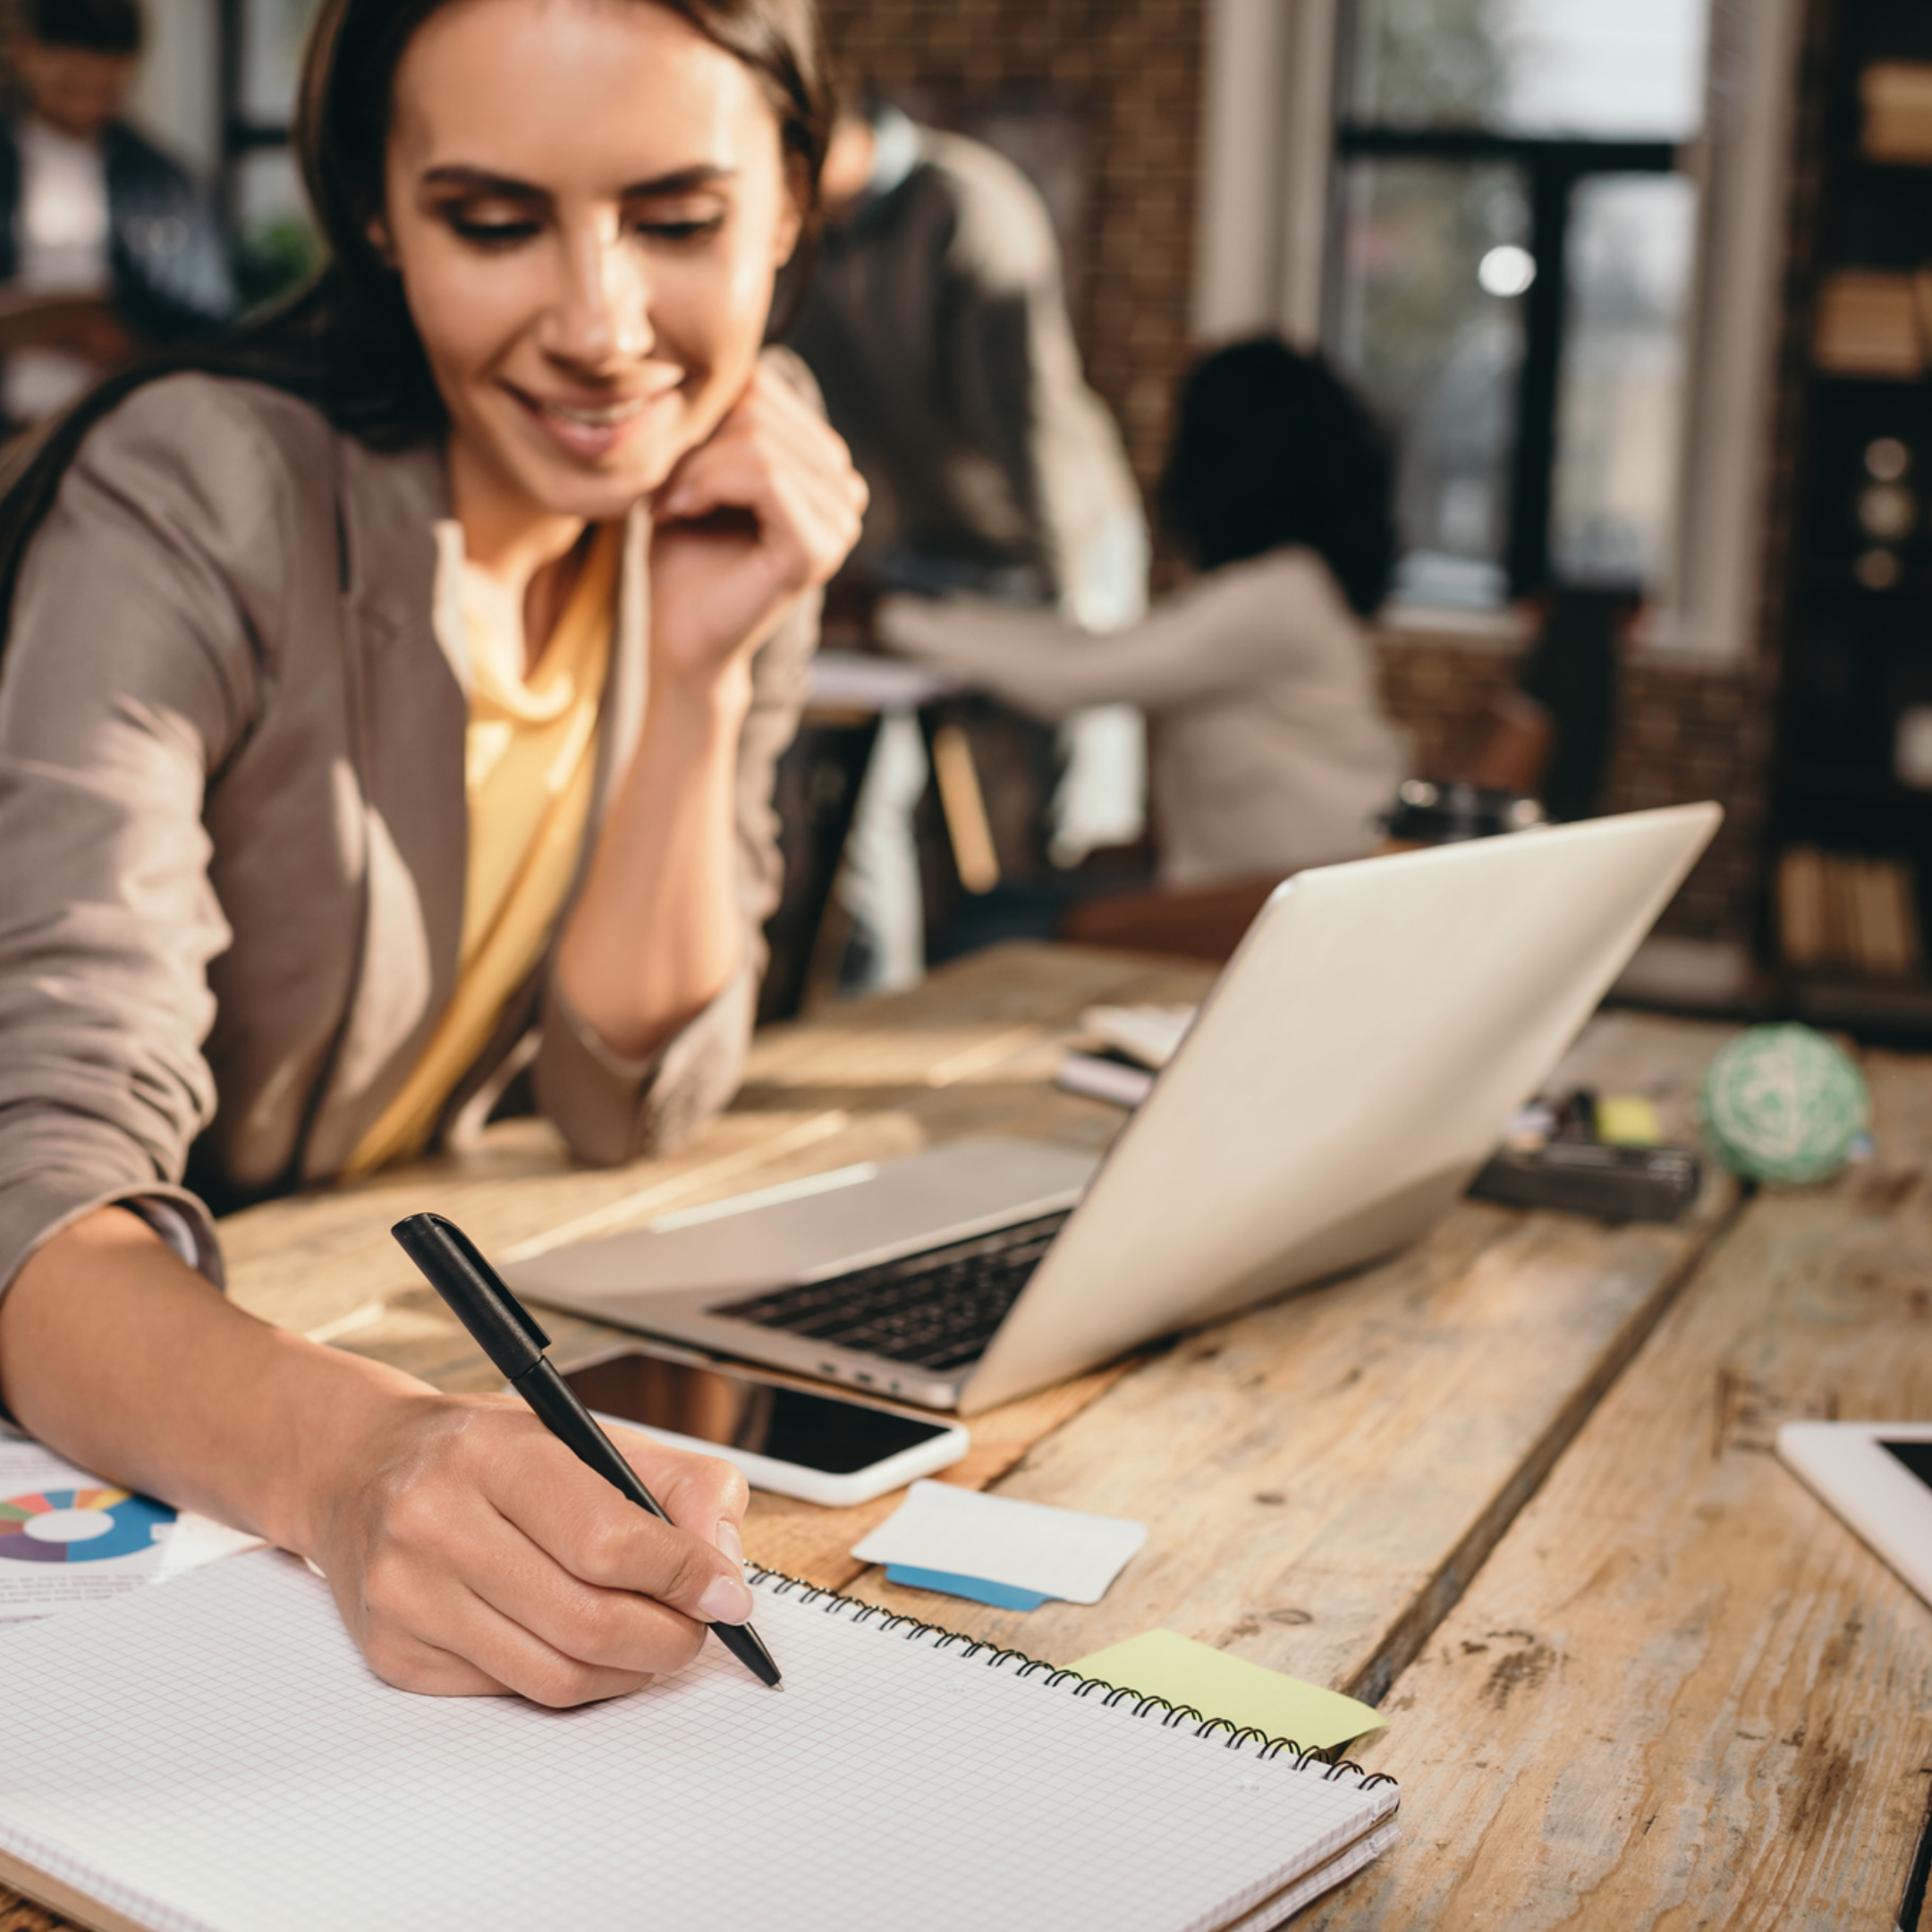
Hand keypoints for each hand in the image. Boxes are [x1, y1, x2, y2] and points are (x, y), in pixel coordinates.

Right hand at [311, 1390, 753, 1705]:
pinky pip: (513, 1694)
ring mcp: (408, 1595)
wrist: (359, 1469)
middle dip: (668, 1637)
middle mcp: (438, 1522)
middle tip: (698, 1628)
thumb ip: (678, 1483)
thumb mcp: (586, 1432)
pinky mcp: (395, 1654)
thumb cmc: (486, 1453)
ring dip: (628, 1670)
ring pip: (555, 1676)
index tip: (725, 1593)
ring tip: (650, 1640)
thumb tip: (724, 1565)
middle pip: (587, 1620)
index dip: (682, 1574)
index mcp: (494, 1453)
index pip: (607, 1537)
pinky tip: (582, 1646)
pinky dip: (570, 1681)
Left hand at [649, 362, 865, 694]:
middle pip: (763, 408)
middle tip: (660, 486)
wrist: (678, 637)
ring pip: (760, 439)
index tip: (666, 464)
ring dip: (695, 466)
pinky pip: (766, 475)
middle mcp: (843, 485)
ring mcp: (840, 518)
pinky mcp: (820, 547)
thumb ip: (722, 415)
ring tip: (668, 503)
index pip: (765, 386)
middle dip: (698, 441)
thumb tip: (726, 350)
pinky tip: (680, 511)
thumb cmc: (682, 554)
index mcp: (821, 460)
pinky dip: (708, 485)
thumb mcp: (698, 466)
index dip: (705, 411)